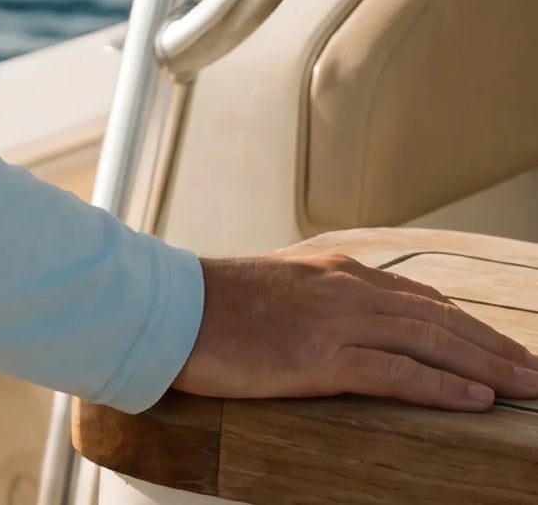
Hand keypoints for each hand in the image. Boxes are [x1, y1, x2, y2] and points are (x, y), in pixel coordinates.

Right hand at [177, 249, 537, 410]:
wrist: (167, 307)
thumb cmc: (213, 304)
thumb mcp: (276, 289)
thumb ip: (318, 299)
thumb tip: (350, 322)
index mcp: (333, 270)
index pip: (420, 298)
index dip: (469, 323)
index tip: (503, 346)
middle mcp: (343, 288)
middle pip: (438, 318)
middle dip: (494, 345)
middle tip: (537, 371)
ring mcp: (333, 320)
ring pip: (429, 342)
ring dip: (487, 366)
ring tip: (527, 386)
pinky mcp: (319, 357)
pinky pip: (395, 373)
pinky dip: (442, 385)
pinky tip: (476, 398)